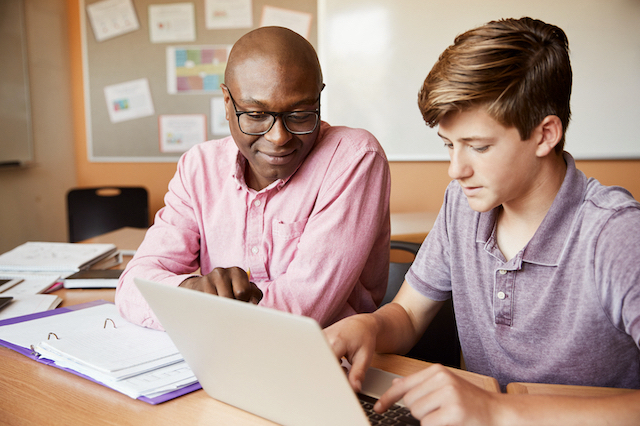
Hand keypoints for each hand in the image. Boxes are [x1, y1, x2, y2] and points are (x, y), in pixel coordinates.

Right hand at [180, 267, 262, 303]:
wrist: (203, 286)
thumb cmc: (229, 290)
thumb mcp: (244, 290)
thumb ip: (253, 296)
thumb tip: (252, 303)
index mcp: (237, 272)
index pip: (244, 292)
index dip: (244, 302)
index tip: (241, 304)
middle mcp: (222, 272)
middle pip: (229, 298)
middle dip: (232, 308)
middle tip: (231, 310)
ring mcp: (207, 280)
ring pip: (217, 303)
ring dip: (220, 311)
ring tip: (221, 309)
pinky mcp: (196, 288)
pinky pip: (206, 305)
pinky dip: (210, 311)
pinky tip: (212, 309)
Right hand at [324, 314, 377, 392]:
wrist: (361, 325)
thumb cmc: (364, 338)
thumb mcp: (365, 357)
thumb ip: (358, 373)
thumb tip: (354, 388)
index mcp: (335, 343)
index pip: (327, 367)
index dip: (332, 378)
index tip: (340, 384)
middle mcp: (323, 339)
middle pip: (319, 365)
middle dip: (329, 374)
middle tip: (344, 371)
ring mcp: (318, 339)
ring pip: (317, 362)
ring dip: (328, 368)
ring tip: (342, 363)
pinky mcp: (316, 341)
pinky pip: (318, 357)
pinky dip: (326, 363)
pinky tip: (337, 361)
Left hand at [375, 364, 500, 425]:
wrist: (497, 412)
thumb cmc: (469, 401)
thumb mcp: (444, 386)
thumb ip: (420, 385)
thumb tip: (395, 384)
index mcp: (438, 370)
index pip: (404, 384)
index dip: (388, 398)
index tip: (378, 407)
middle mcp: (442, 378)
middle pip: (409, 401)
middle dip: (419, 411)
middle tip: (439, 411)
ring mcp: (449, 394)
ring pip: (417, 413)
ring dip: (428, 419)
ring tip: (445, 415)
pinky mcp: (454, 411)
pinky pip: (428, 423)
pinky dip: (435, 425)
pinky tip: (450, 421)